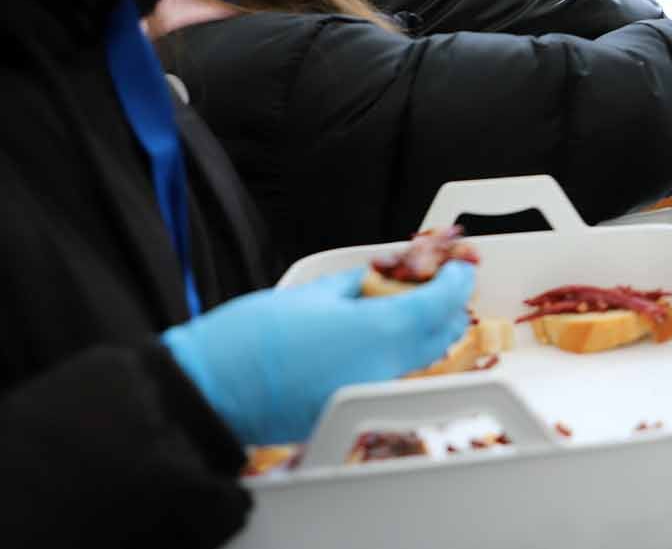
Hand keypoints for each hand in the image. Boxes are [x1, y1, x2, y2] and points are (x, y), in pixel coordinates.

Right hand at [162, 262, 475, 445]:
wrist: (212, 390)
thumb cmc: (250, 339)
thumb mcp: (312, 291)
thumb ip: (359, 282)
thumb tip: (382, 274)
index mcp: (380, 329)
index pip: (445, 301)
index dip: (459, 277)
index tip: (459, 263)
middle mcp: (385, 366)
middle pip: (443, 332)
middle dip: (448, 303)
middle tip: (435, 279)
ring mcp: (370, 391)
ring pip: (420, 355)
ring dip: (423, 327)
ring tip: (400, 302)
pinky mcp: (351, 409)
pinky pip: (391, 375)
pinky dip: (395, 351)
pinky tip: (372, 334)